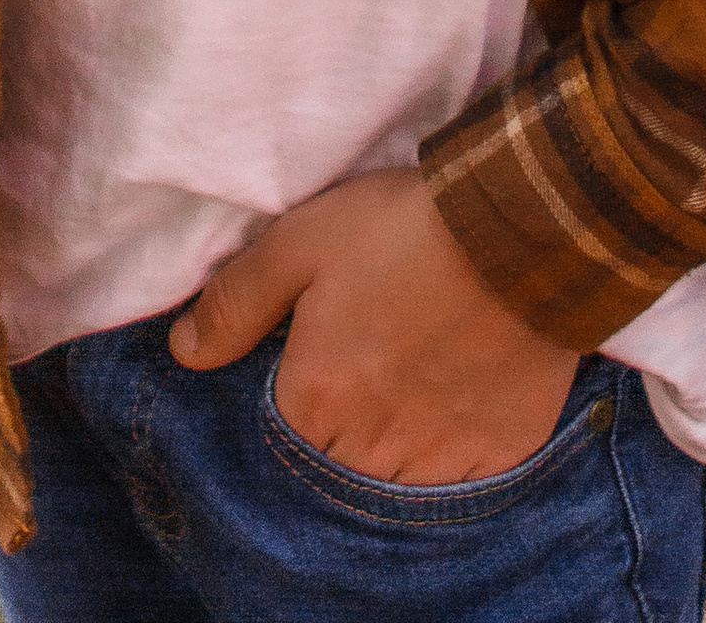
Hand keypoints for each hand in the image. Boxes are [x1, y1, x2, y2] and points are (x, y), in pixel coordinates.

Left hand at [168, 170, 575, 485]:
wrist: (521, 226)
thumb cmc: (404, 228)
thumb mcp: (299, 241)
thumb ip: (236, 301)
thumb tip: (184, 351)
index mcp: (317, 401)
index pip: (282, 432)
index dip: (297, 390)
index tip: (318, 352)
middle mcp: (373, 447)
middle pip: (339, 461)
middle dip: (343, 420)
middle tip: (369, 356)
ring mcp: (440, 456)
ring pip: (397, 477)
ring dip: (393, 440)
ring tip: (411, 372)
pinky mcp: (500, 451)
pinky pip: (460, 476)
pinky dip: (451, 447)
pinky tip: (456, 392)